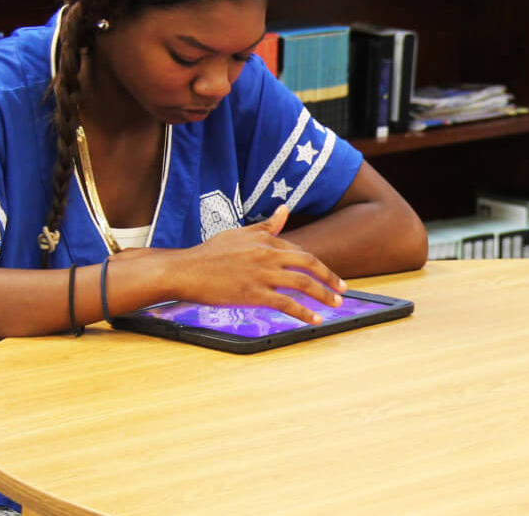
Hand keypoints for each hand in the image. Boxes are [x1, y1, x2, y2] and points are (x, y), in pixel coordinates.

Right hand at [163, 206, 347, 324]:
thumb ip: (266, 226)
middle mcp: (267, 254)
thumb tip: (284, 209)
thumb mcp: (240, 234)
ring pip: (302, 284)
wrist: (185, 270)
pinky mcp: (254, 293)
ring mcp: (262, 274)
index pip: (299, 251)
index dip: (316, 265)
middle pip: (309, 264)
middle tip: (343, 289)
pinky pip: (286, 304)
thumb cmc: (210, 253)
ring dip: (324, 295)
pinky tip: (315, 319)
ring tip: (336, 305)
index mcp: (265, 240)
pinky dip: (304, 312)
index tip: (326, 275)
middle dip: (329, 277)